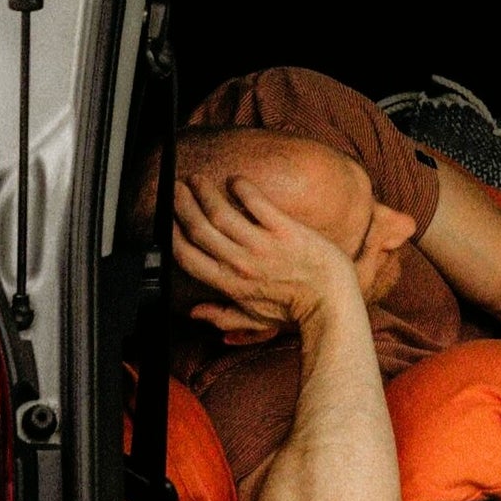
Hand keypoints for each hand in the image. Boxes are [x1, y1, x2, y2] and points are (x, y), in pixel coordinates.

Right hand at [171, 171, 357, 341]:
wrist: (331, 303)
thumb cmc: (295, 310)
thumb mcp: (254, 320)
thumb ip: (221, 316)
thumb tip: (194, 313)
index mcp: (229, 284)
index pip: (187, 256)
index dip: (172, 234)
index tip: (169, 218)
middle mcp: (240, 263)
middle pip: (199, 228)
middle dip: (182, 205)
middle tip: (177, 189)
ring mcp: (262, 246)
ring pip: (221, 212)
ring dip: (204, 192)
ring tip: (197, 180)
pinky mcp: (285, 231)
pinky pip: (256, 203)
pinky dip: (242, 188)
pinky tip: (235, 180)